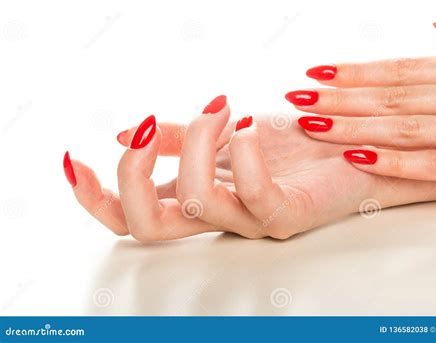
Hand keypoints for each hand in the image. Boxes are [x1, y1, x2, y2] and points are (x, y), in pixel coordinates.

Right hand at [64, 96, 435, 240]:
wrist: (350, 144)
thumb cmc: (291, 141)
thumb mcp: (223, 130)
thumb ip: (176, 137)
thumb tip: (124, 131)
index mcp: (193, 194)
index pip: (128, 215)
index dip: (93, 196)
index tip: (75, 158)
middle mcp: (215, 215)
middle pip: (145, 227)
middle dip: (131, 174)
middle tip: (147, 129)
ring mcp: (250, 221)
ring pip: (196, 200)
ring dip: (198, 140)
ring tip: (223, 108)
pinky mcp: (287, 216)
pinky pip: (254, 196)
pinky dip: (244, 151)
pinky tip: (252, 122)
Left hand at [286, 23, 435, 184]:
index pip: (402, 71)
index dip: (355, 73)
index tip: (316, 73)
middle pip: (392, 97)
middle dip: (340, 98)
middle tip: (299, 98)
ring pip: (404, 127)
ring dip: (354, 126)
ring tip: (312, 125)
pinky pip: (435, 165)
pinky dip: (395, 161)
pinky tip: (356, 159)